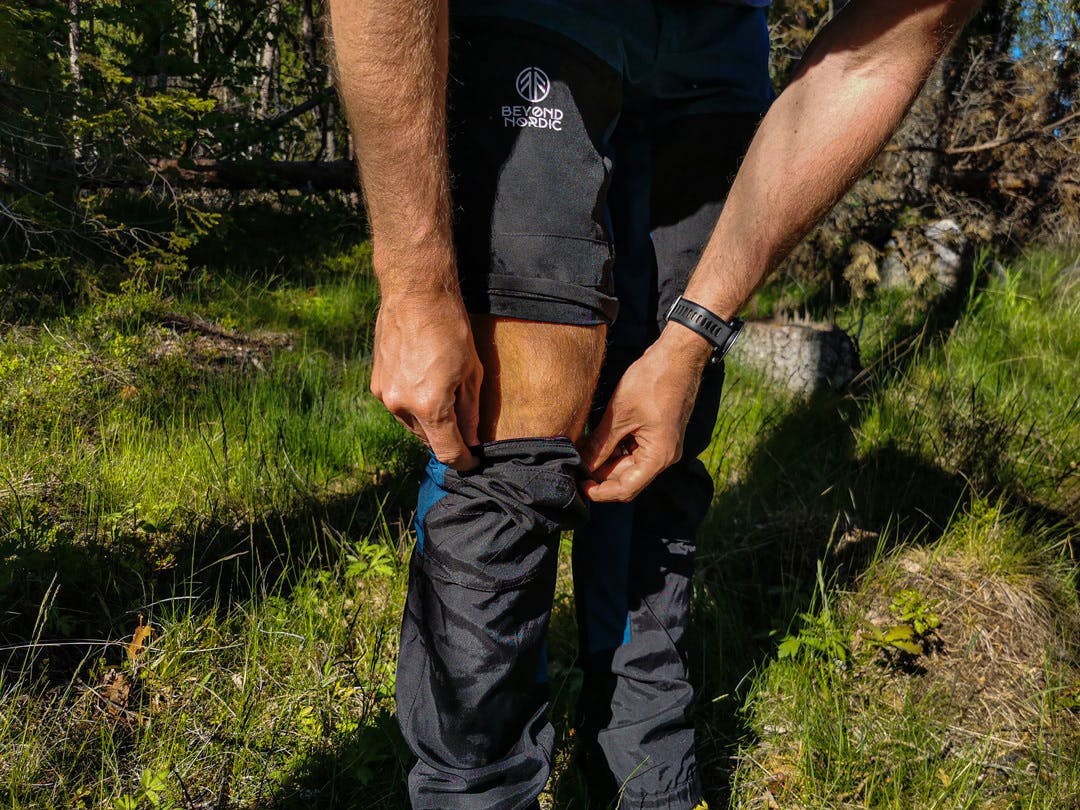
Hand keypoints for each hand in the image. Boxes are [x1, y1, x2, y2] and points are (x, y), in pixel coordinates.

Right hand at [370, 287, 482, 469]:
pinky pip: (398, 406)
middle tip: (465, 422)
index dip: (464, 461)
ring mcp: (384, 395)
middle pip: (428, 440)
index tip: (474, 460)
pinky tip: (425, 383)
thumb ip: (470, 411)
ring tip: (444, 396)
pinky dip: (413, 404)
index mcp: (429, 406)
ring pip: (411, 424)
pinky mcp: (376, 382)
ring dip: (429, 421)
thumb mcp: (472, 372)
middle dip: (448, 436)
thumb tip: (471, 438)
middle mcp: (401, 406)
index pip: (447, 452)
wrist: (414, 292)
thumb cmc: (450, 327)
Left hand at [580, 328, 711, 501]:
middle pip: (628, 478)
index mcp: (658, 456)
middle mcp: (663, 456)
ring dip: (606, 461)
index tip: (579, 486)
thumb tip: (582, 465)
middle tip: (575, 467)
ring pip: (629, 464)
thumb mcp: (619, 415)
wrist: (676, 356)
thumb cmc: (652, 381)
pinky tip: (596, 441)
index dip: (601, 492)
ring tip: (582, 451)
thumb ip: (600, 445)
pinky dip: (615, 448)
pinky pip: (634, 449)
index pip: (627, 488)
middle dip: (600, 476)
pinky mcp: (657, 433)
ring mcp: (661, 444)